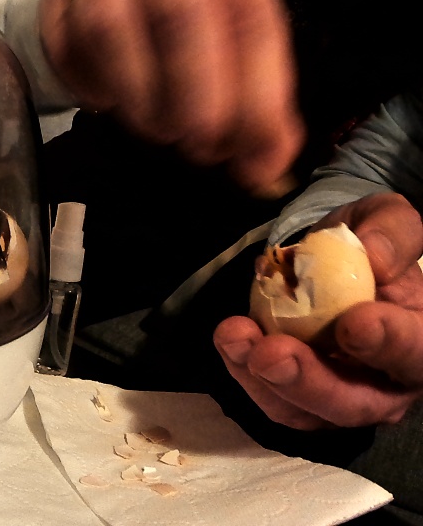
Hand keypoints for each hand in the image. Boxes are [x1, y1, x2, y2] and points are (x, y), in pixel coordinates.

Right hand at [39, 0, 303, 193]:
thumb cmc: (182, 14)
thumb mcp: (234, 39)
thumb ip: (259, 100)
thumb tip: (268, 164)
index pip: (249, 9)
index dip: (258, 87)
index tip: (257, 147)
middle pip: (179, 7)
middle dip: (196, 87)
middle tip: (202, 143)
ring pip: (110, 24)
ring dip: (140, 92)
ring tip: (161, 129)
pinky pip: (67, 45)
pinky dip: (94, 87)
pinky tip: (112, 103)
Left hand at [214, 193, 422, 428]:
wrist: (334, 260)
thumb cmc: (372, 245)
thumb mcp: (388, 221)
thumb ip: (392, 234)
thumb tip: (376, 258)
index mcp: (422, 339)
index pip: (416, 352)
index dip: (388, 343)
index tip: (354, 323)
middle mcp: (388, 383)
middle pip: (355, 403)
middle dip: (309, 381)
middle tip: (271, 354)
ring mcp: (342, 397)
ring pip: (305, 412)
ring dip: (263, 381)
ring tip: (235, 338)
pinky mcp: (300, 399)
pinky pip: (272, 401)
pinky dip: (243, 373)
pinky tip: (229, 340)